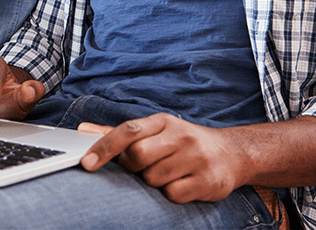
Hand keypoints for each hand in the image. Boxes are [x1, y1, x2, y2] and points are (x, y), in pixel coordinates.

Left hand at [78, 113, 241, 203]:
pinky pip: (173, 194)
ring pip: (154, 178)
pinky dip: (171, 194)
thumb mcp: (155, 131)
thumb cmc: (183, 143)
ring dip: (154, 182)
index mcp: (163, 121)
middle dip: (134, 167)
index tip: (87, 164)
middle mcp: (181, 135)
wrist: (232, 153)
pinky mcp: (208, 180)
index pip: (128, 130)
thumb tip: (83, 129)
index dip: (104, 147)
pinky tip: (182, 184)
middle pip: (138, 156)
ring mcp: (196, 157)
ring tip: (168, 174)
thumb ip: (119, 133)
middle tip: (143, 168)